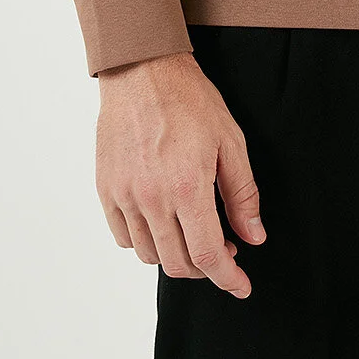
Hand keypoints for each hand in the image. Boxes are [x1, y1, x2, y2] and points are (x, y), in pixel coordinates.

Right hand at [95, 51, 265, 297]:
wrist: (142, 71)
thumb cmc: (190, 101)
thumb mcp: (230, 141)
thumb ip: (242, 194)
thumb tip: (253, 237)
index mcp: (187, 188)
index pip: (207, 255)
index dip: (227, 278)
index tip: (241, 287)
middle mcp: (152, 199)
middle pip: (177, 263)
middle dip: (205, 268)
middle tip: (224, 250)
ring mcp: (124, 196)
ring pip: (150, 255)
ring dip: (175, 256)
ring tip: (193, 233)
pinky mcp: (106, 190)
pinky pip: (124, 237)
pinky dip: (145, 241)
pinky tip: (162, 222)